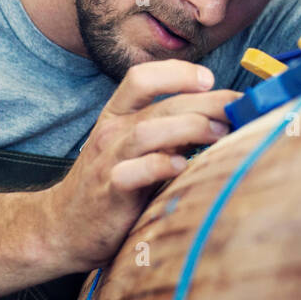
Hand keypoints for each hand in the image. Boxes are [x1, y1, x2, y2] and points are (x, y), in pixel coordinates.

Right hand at [42, 60, 239, 271]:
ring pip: (148, 131)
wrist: (62, 227)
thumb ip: (170, 129)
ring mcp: (109, 160)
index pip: (142, 77)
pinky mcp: (110, 192)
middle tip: (238, 110)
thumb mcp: (137, 147)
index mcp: (118, 114)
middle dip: (206, 102)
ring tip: (220, 134)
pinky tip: (182, 167)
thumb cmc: (113, 182)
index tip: (210, 81)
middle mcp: (112, 131)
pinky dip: (160, 166)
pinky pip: (134, 173)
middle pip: (162, 104)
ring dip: (189, 128)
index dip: (178, 72)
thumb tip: (223, 116)